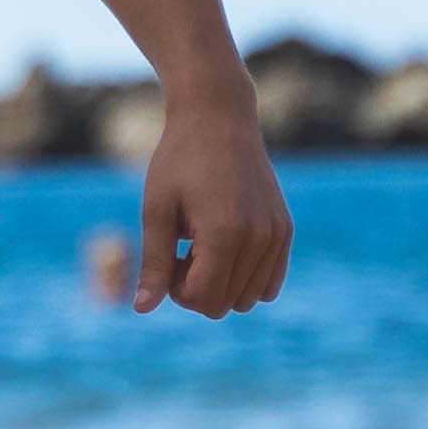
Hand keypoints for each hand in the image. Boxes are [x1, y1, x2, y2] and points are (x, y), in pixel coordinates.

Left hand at [124, 91, 292, 316]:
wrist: (219, 119)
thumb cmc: (179, 161)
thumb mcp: (157, 210)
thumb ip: (154, 263)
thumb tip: (142, 309)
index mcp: (225, 233)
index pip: (202, 299)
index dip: (176, 289)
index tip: (168, 255)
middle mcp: (259, 238)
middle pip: (225, 304)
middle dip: (197, 288)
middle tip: (184, 248)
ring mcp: (277, 235)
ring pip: (248, 299)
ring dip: (221, 283)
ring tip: (204, 245)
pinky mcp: (284, 230)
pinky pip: (269, 284)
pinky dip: (244, 278)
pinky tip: (225, 247)